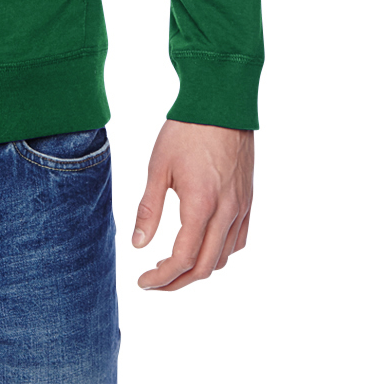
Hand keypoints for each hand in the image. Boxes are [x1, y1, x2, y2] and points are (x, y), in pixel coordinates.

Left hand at [131, 119, 252, 290]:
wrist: (221, 103)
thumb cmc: (186, 131)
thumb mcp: (158, 167)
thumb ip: (149, 209)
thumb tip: (138, 245)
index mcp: (201, 205)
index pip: (182, 259)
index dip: (161, 277)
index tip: (143, 282)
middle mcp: (226, 212)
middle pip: (204, 267)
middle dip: (177, 282)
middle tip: (154, 281)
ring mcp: (241, 208)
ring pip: (223, 257)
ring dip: (198, 268)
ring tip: (173, 265)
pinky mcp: (248, 200)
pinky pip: (238, 241)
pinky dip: (219, 253)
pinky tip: (202, 246)